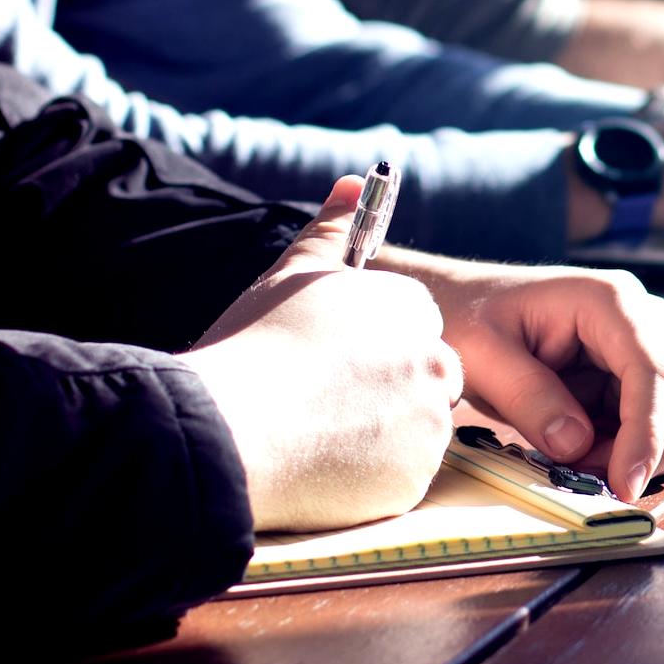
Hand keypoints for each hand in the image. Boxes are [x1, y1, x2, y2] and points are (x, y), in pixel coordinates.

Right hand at [183, 177, 463, 531]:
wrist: (228, 430)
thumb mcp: (292, 275)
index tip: (337, 361)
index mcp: (412, 310)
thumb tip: (354, 182)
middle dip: (388, 390)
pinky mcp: (414, 480)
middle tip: (326, 401)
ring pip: (416, 430)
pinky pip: (400, 477)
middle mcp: (434, 362)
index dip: (375, 346)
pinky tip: (322, 466)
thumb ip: (332, 229)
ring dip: (380, 433)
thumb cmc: (254, 346)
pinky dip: (370, 477)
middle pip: (427, 378)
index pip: (417, 326)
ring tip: (315, 432)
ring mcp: (429, 424)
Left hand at [379, 256, 663, 501]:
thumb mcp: (482, 355)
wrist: (464, 305)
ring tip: (581, 462)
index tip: (623, 485)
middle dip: (651, 452)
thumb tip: (577, 445)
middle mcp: (646, 318)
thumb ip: (529, 397)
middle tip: (588, 479)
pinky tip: (599, 455)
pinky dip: (646, 452)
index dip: (647, 434)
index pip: (654, 371)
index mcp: (610, 301)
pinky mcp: (644, 375)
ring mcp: (652, 345)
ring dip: (647, 455)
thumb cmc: (469, 318)